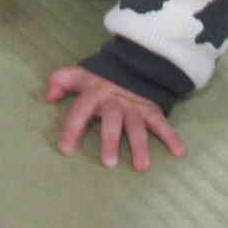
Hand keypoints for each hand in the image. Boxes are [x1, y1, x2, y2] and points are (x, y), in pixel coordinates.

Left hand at [45, 66, 185, 170]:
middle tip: (109, 164)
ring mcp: (135, 108)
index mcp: (95, 94)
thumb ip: (61, 81)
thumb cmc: (102, 76)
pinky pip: (163, 124)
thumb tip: (48, 97)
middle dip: (110, 141)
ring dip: (140, 146)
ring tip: (142, 166)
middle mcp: (115, 103)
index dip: (72, 130)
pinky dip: (172, 137)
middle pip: (112, 122)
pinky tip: (179, 152)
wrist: (135, 61)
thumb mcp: (80, 74)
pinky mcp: (152, 110)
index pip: (80, 112)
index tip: (66, 150)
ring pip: (137, 127)